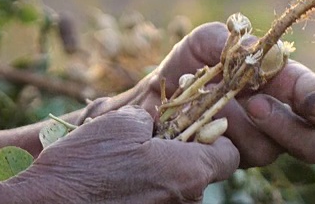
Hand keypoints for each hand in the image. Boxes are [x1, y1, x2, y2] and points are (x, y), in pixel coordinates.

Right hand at [7, 106, 238, 202]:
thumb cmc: (85, 163)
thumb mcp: (123, 122)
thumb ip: (156, 120)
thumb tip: (159, 125)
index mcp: (189, 172)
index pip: (229, 155)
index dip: (215, 136)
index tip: (194, 127)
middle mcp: (187, 202)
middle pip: (202, 172)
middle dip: (184, 154)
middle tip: (153, 142)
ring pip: (178, 189)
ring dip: (162, 174)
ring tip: (128, 165)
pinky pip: (159, 202)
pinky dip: (146, 191)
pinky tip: (119, 183)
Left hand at [137, 22, 314, 166]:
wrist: (152, 98)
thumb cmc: (189, 65)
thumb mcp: (207, 43)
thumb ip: (236, 42)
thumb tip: (261, 53)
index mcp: (286, 87)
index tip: (312, 105)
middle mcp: (280, 120)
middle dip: (288, 126)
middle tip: (255, 105)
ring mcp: (257, 145)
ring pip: (271, 152)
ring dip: (242, 129)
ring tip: (214, 107)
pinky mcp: (230, 163)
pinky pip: (234, 160)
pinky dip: (216, 139)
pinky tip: (198, 122)